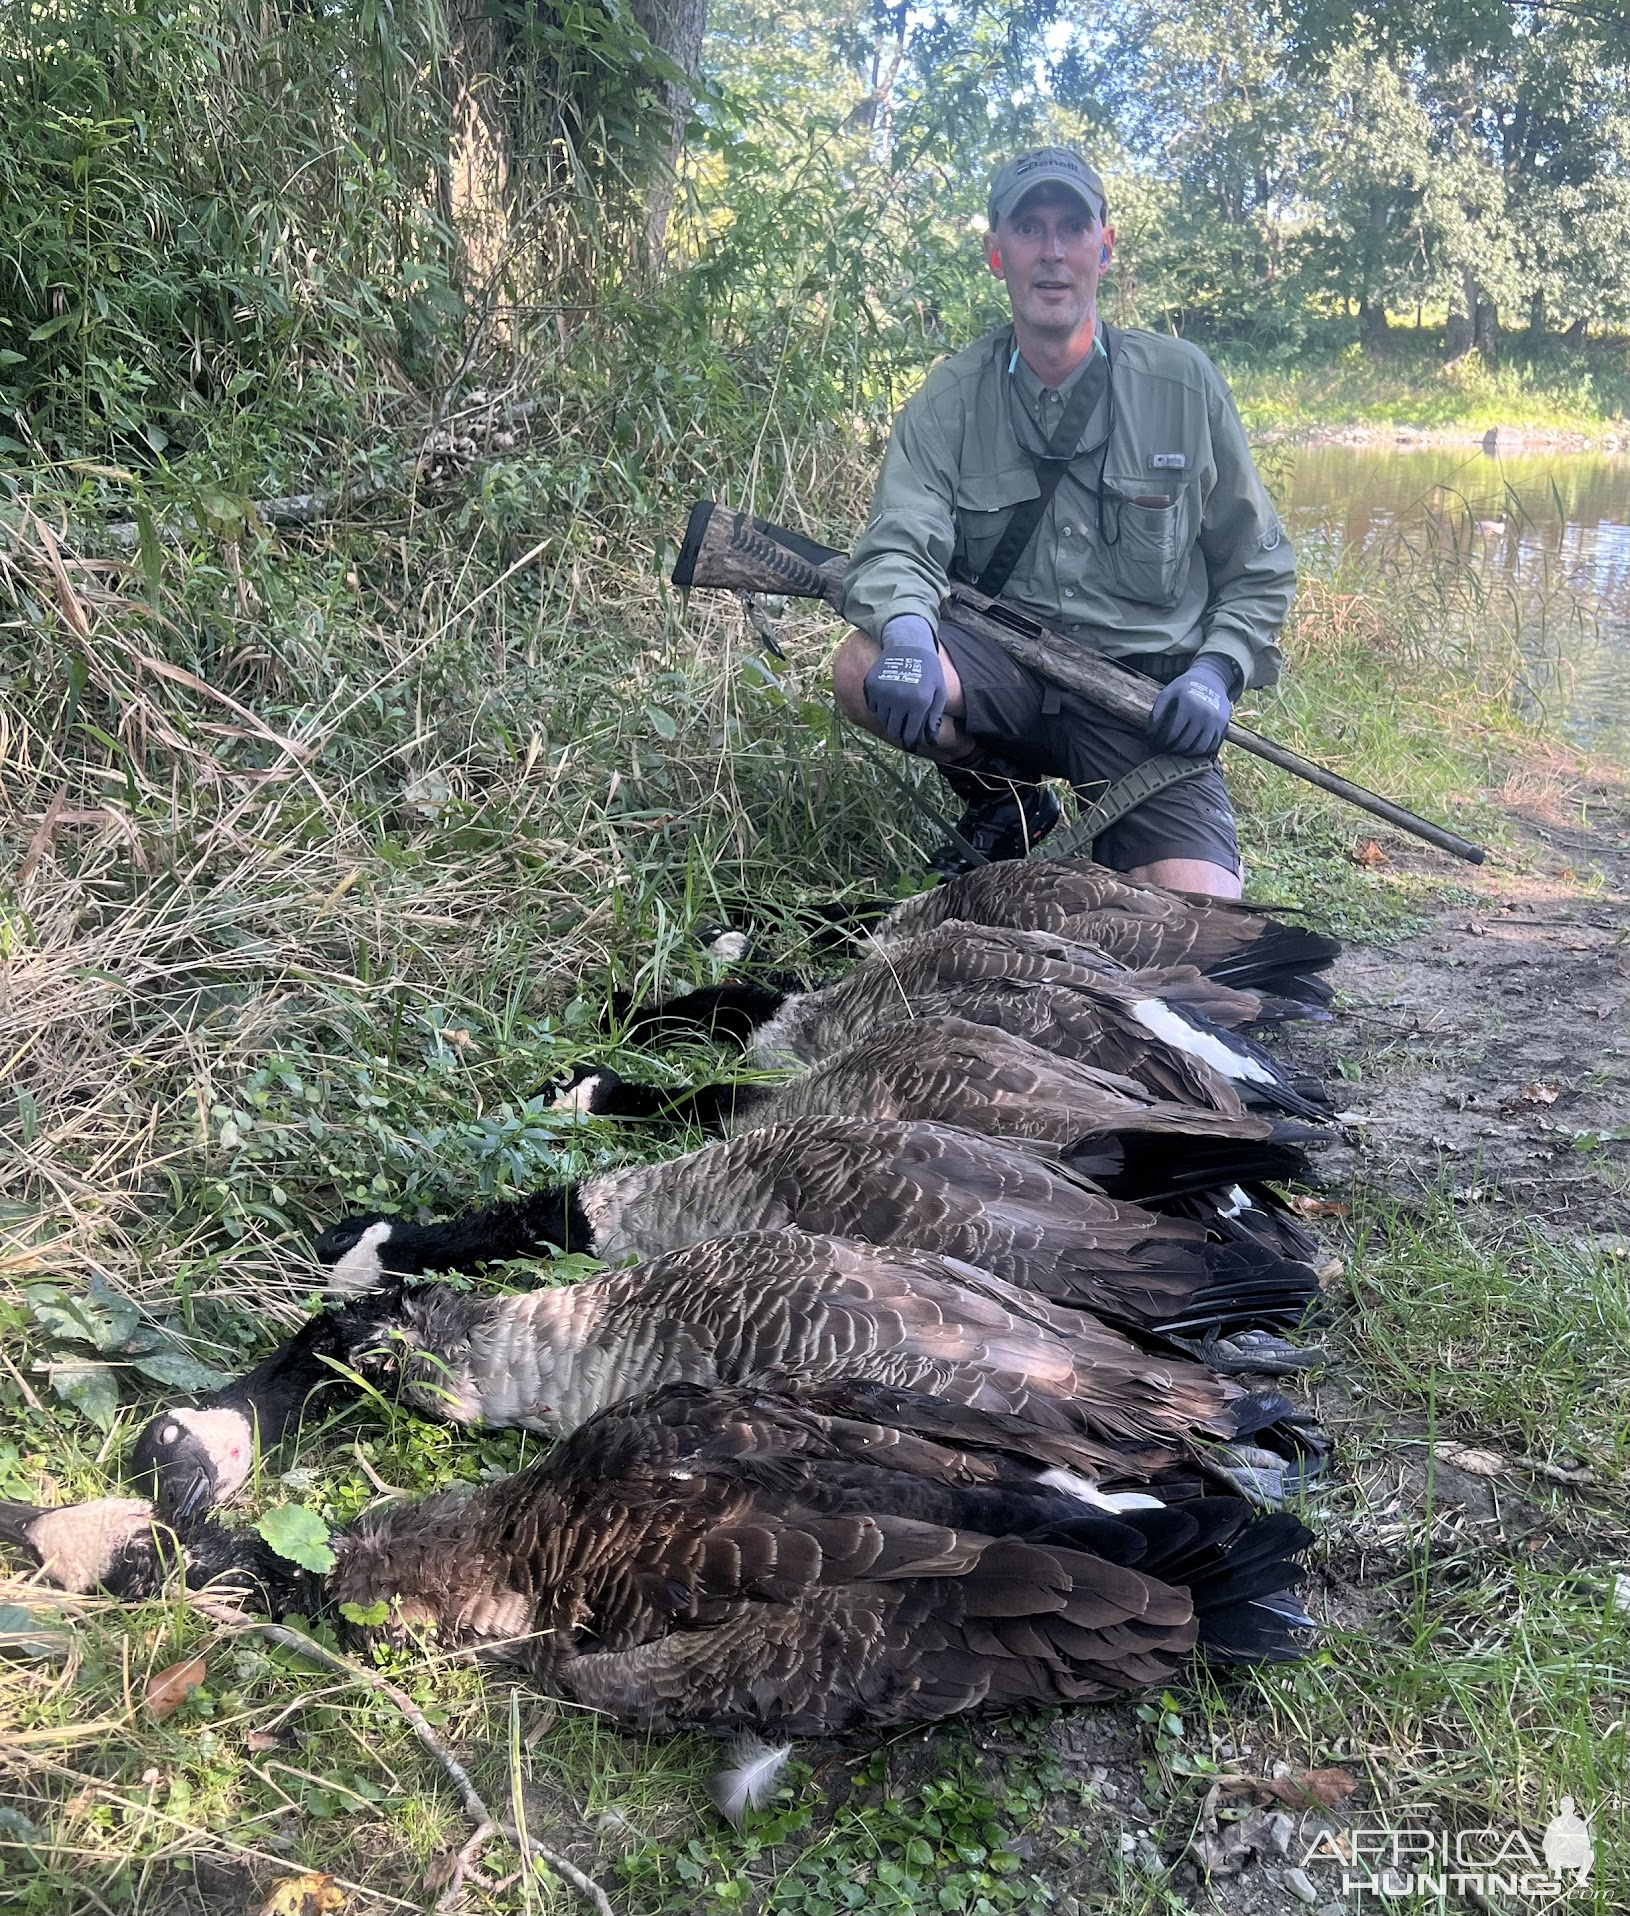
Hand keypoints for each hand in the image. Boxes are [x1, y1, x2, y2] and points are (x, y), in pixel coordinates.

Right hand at [864, 615, 946, 751]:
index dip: (911, 740)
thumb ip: (934, 718)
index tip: (911, 740)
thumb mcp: (939, 693)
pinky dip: (879, 705)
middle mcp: (899, 699)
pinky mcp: (871, 686)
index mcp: (919, 703)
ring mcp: (883, 692)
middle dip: (900, 730)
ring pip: (882, 719)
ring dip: (890, 717)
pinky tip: (889, 694)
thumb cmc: (929, 670)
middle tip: (904, 723)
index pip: (909, 734)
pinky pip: (873, 706)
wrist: (909, 644)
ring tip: (899, 704)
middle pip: (894, 729)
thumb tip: (932, 741)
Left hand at [1145, 656, 1237, 756]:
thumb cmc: (1185, 687)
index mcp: (1188, 705)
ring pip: (1200, 748)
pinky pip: (1212, 745)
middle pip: (1185, 743)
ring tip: (1178, 751)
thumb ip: (1158, 711)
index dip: (1163, 742)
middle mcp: (1203, 714)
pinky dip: (1201, 751)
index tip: (1157, 745)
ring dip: (1187, 753)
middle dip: (1173, 749)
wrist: (1211, 679)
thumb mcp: (1168, 692)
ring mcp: (1215, 721)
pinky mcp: (1223, 725)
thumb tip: (1151, 733)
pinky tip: (1192, 748)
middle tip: (1166, 750)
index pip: (1173, 733)